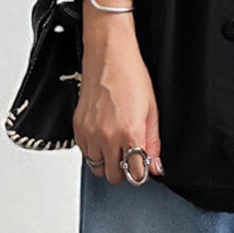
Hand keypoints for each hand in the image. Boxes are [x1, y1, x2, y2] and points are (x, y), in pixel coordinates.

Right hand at [75, 0, 163, 184]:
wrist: (108, 56)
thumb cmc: (131, 76)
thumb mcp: (152, 110)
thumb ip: (153, 142)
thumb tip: (155, 166)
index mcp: (130, 133)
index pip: (134, 174)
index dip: (140, 173)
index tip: (142, 167)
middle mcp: (107, 136)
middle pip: (114, 176)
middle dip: (123, 170)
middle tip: (129, 156)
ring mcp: (90, 133)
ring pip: (97, 168)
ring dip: (107, 162)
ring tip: (116, 146)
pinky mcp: (78, 127)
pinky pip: (84, 153)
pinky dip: (93, 151)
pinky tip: (103, 137)